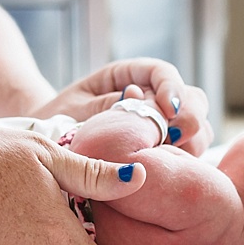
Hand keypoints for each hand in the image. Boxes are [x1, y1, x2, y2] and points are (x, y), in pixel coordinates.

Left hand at [31, 58, 212, 155]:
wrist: (46, 144)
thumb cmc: (56, 120)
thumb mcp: (73, 110)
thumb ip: (103, 106)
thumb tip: (133, 100)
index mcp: (128, 76)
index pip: (161, 72)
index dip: (171, 88)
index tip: (168, 110)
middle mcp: (151, 97)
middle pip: (190, 98)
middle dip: (190, 116)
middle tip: (177, 136)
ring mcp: (162, 125)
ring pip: (197, 126)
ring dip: (192, 141)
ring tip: (172, 157)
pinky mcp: (164, 150)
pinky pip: (188, 152)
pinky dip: (186, 161)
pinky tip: (170, 172)